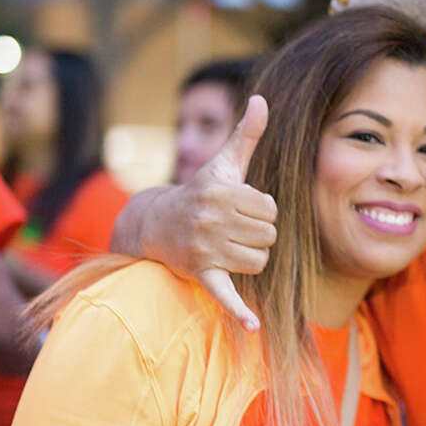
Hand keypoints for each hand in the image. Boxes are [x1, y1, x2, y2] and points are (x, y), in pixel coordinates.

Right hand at [141, 96, 277, 329]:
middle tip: (231, 229)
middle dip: (257, 234)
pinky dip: (239, 313)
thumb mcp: (223, 163)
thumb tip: (261, 98)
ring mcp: (205, 248)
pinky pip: (226, 294)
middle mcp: (211, 219)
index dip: (261, 211)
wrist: (155, 224)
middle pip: (268, 236)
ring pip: (259, 261)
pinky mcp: (201, 274)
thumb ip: (246, 134)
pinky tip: (254, 327)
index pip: (270, 210)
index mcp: (221, 191)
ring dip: (250, 257)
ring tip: (227, 246)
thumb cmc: (201, 192)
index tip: (239, 208)